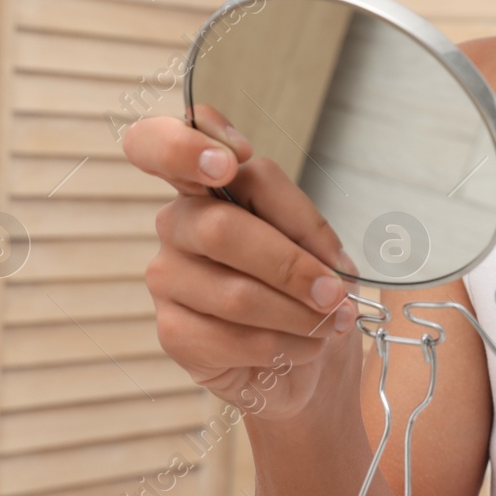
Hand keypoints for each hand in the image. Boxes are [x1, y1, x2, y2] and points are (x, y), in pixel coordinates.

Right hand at [124, 104, 362, 419]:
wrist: (303, 352)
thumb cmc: (305, 285)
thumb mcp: (319, 243)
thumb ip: (312, 236)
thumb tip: (325, 265)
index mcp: (207, 181)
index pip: (159, 143)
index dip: (185, 146)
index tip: (230, 162)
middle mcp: (178, 222)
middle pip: (222, 229)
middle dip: (291, 266)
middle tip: (335, 292)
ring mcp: (168, 277)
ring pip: (236, 294)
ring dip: (298, 315)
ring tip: (333, 324)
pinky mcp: (173, 331)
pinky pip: (232, 339)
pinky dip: (284, 346)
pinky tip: (305, 347)